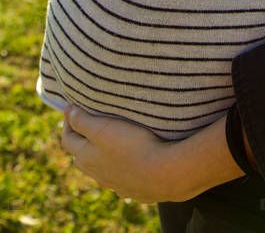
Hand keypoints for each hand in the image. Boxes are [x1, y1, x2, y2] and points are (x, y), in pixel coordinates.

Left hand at [61, 105, 244, 203]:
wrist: (163, 174)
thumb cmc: (132, 146)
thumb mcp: (103, 128)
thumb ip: (82, 120)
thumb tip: (67, 112)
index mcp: (86, 158)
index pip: (67, 140)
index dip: (69, 123)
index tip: (74, 109)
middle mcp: (97, 174)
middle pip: (81, 157)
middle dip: (82, 140)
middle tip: (91, 123)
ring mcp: (115, 184)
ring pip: (101, 169)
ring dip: (101, 156)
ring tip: (112, 141)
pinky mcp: (133, 189)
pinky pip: (121, 178)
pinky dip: (120, 168)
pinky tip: (131, 161)